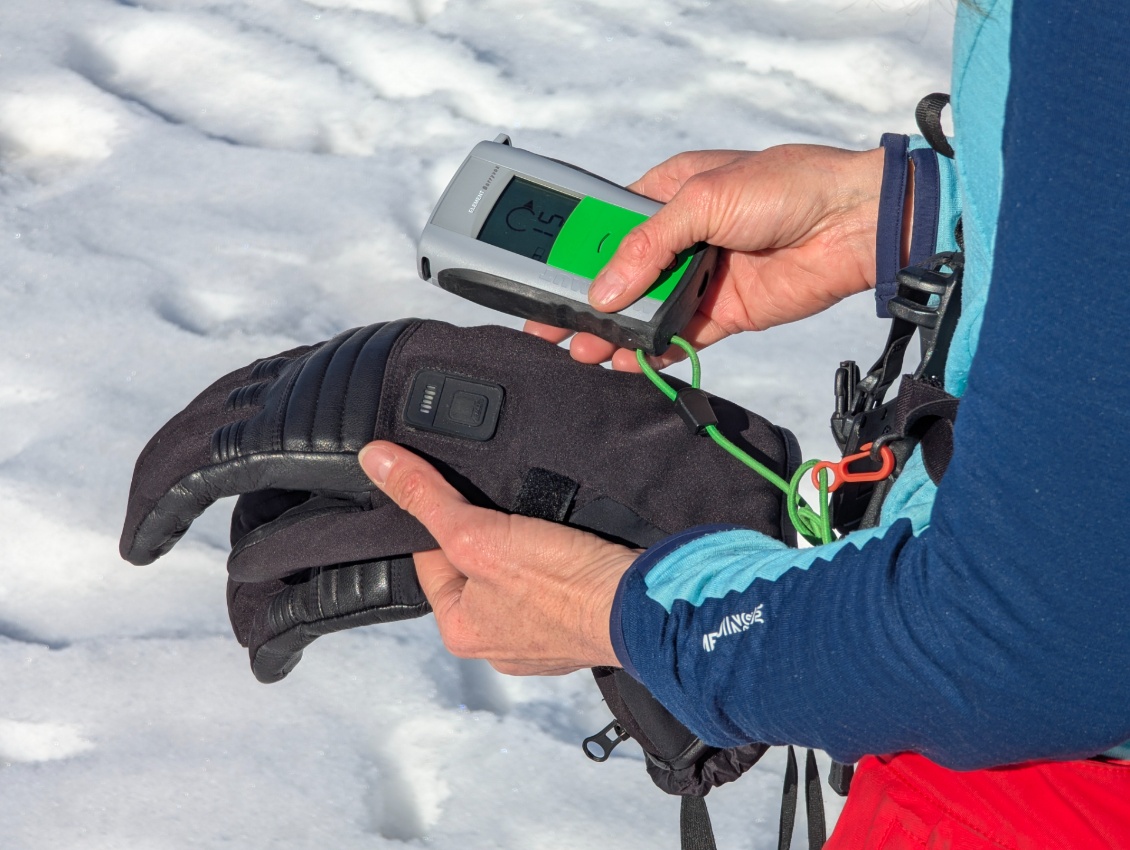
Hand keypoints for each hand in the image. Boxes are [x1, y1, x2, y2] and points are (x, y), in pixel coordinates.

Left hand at [359, 441, 634, 674]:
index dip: (444, 517)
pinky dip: (558, 562)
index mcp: (460, 631)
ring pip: (516, 575)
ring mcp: (540, 639)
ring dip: (525, 546)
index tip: (464, 492)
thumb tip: (375, 461)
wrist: (646, 608)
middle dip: (489, 534)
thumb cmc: (562, 585)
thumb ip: (426, 497)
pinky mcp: (578, 626)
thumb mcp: (477, 533)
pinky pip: (554, 585)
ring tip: (543, 524)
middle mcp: (496, 644)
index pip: (431, 557)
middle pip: (475, 566)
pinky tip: (570, 544)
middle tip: (511, 509)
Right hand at [525, 145, 884, 369]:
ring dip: (612, 332)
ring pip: (643, 311)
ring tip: (580, 353)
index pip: (606, 226)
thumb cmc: (787, 187)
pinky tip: (624, 363)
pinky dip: (652, 352)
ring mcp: (700, 277)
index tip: (542, 280)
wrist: (854, 225)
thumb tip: (605, 290)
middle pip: (619, 274)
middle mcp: (680, 237)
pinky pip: (678, 336)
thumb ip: (649, 244)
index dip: (573, 254)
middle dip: (585, 301)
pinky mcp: (724, 312)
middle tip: (549, 328)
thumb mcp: (705, 199)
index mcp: (667, 194)